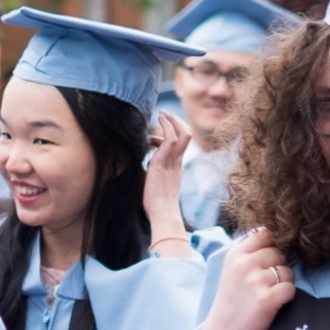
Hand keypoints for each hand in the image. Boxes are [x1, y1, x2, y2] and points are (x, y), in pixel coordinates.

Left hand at [143, 111, 194, 236]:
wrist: (162, 215)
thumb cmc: (157, 206)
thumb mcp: (156, 186)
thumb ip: (153, 176)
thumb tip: (143, 171)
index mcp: (176, 168)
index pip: (181, 144)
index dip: (173, 133)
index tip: (160, 129)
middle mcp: (177, 163)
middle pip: (186, 135)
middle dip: (176, 122)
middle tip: (165, 115)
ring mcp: (172, 162)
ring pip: (182, 134)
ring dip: (171, 121)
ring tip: (162, 114)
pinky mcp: (162, 163)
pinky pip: (169, 139)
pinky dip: (165, 128)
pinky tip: (158, 122)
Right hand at [194, 229, 294, 329]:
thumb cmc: (231, 305)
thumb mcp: (232, 273)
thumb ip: (250, 255)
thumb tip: (278, 239)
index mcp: (234, 255)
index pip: (265, 233)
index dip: (272, 246)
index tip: (267, 262)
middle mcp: (244, 264)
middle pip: (279, 252)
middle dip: (278, 267)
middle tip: (265, 286)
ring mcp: (255, 281)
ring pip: (287, 271)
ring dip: (283, 284)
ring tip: (267, 297)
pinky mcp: (267, 299)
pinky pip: (290, 289)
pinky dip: (286, 298)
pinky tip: (273, 306)